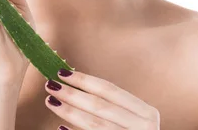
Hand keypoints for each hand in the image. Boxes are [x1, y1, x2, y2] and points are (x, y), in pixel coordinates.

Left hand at [44, 69, 160, 129]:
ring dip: (70, 112)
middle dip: (73, 94)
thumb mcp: (134, 121)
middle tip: (50, 85)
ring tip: (51, 101)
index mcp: (147, 113)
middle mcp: (142, 127)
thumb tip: (74, 84)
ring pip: (94, 124)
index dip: (85, 80)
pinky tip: (60, 128)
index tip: (63, 72)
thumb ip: (113, 106)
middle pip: (100, 106)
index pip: (110, 90)